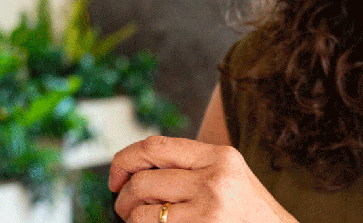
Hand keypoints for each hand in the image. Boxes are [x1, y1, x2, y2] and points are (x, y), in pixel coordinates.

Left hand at [110, 135, 297, 222]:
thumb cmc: (247, 210)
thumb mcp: (227, 175)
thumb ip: (191, 166)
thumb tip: (135, 168)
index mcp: (218, 156)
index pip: (154, 146)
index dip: (124, 160)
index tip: (116, 177)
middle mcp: (214, 179)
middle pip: (143, 180)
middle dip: (123, 197)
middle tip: (124, 208)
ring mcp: (208, 210)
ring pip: (143, 213)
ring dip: (132, 219)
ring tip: (139, 222)